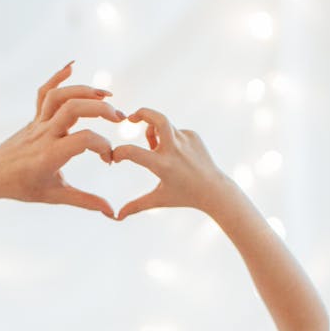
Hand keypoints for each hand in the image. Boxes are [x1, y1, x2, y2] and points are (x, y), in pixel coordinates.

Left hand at [0, 62, 121, 217]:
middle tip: (120, 118)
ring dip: (85, 90)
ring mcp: (38, 122)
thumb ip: (85, 201)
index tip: (109, 160)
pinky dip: (57, 77)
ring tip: (107, 96)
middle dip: (100, 109)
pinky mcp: (35, 117)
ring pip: (60, 96)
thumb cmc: (23, 186)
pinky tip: (72, 67)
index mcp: (50, 155)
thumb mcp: (55, 196)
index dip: (103, 146)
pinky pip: (44, 91)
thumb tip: (111, 212)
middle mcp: (45, 134)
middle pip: (74, 108)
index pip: (84, 140)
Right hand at [113, 108, 229, 219]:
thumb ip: (136, 206)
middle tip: (131, 118)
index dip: (120, 152)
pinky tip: (176, 154)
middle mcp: (174, 149)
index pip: (133, 152)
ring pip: (163, 125)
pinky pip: (174, 131)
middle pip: (157, 118)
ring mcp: (185, 140)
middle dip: (142, 113)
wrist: (213, 190)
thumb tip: (116, 217)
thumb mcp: (158, 200)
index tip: (115, 156)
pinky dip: (168, 138)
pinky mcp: (193, 135)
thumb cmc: (184, 196)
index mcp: (163, 165)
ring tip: (154, 147)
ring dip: (153, 132)